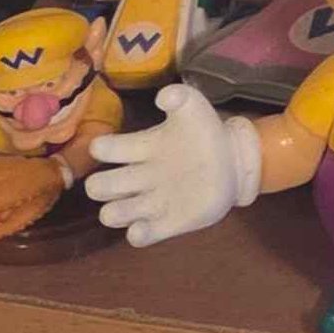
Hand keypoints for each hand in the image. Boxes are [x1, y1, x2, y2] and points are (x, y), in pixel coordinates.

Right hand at [85, 84, 258, 246]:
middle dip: (101, 186)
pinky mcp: (168, 223)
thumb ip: (180, 97)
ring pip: (112, 215)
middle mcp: (139, 178)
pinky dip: (138, 234)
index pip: (103, 149)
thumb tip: (164, 96)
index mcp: (140, 149)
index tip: (109, 148)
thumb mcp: (195, 108)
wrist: (235, 161)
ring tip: (138, 204)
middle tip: (125, 181)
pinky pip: (140, 236)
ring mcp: (152, 203)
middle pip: (98, 187)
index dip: (101, 149)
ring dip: (116, 211)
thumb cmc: (206, 134)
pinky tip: (146, 226)